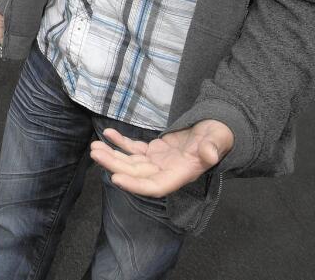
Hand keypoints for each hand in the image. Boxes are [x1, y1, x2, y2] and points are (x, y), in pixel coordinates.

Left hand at [89, 120, 233, 197]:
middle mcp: (167, 171)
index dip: (135, 185)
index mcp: (181, 173)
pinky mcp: (154, 151)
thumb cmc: (219, 135)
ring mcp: (159, 162)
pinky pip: (134, 149)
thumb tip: (209, 155)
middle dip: (115, 165)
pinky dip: (121, 143)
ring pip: (131, 163)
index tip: (115, 178)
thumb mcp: (219, 138)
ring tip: (95, 147)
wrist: (216, 128)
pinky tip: (108, 133)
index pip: (155, 186)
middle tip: (96, 153)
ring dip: (113, 155)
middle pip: (137, 174)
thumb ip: (213, 147)